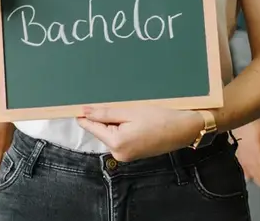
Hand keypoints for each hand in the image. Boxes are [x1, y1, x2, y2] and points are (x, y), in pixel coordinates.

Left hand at [77, 105, 202, 161]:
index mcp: (116, 143)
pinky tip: (135, 119)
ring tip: (131, 111)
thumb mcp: (130, 111)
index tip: (75, 105)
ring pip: (111, 133)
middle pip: (102, 130)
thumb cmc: (160, 117)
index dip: (84, 115)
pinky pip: (121, 137)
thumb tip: (84, 112)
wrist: (184, 129)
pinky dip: (123, 127)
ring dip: (115, 121)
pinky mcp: (133, 154)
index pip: (92, 126)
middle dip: (105, 116)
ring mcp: (126, 155)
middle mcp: (118, 153)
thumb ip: (105, 113)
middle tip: (118, 103)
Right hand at [233, 119, 259, 189]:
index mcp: (257, 148)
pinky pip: (241, 165)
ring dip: (256, 178)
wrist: (236, 118)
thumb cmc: (252, 122)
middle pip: (257, 169)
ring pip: (249, 169)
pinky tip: (247, 178)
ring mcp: (242, 154)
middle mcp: (249, 154)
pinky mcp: (237, 153)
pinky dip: (245, 173)